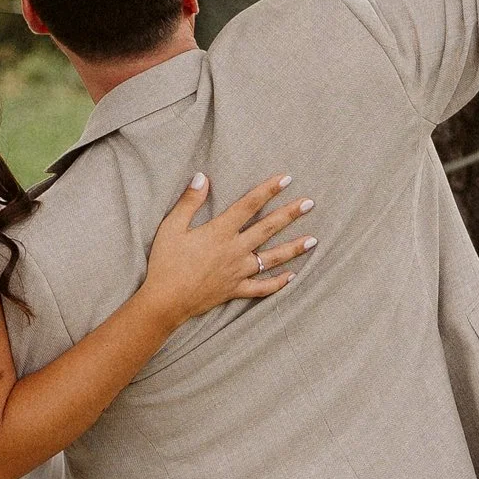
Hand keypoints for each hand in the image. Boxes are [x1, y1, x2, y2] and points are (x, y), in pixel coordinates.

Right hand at [143, 170, 313, 328]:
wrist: (166, 301)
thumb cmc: (166, 262)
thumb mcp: (172, 227)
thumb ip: (189, 201)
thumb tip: (202, 177)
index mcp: (220, 232)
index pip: (249, 205)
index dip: (268, 190)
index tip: (286, 179)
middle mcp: (235, 250)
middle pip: (268, 229)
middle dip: (290, 214)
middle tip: (310, 204)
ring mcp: (238, 272)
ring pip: (272, 258)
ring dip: (293, 248)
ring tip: (313, 240)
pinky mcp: (235, 290)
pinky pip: (262, 287)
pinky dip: (278, 283)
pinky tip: (292, 277)